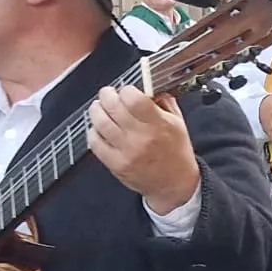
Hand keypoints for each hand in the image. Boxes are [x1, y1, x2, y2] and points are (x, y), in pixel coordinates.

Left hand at [88, 86, 198, 215]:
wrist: (174, 184)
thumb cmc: (176, 153)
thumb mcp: (178, 123)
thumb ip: (164, 102)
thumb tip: (148, 86)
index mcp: (159, 124)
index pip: (134, 98)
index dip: (126, 89)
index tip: (127, 90)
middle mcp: (141, 138)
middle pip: (113, 107)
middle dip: (107, 95)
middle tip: (107, 94)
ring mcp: (126, 152)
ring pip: (100, 123)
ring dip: (96, 110)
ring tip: (99, 108)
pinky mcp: (116, 164)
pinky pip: (95, 143)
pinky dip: (93, 131)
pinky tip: (99, 128)